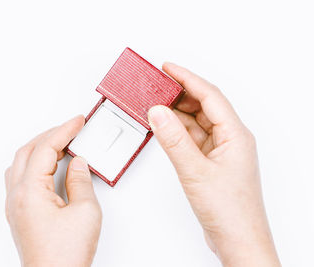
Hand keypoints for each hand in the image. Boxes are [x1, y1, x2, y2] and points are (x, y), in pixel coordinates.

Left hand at [5, 116, 101, 266]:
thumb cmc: (65, 256)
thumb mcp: (85, 212)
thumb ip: (81, 181)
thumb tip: (78, 163)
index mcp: (30, 192)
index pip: (46, 148)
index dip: (64, 130)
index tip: (78, 121)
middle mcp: (17, 196)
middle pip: (28, 151)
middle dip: (51, 135)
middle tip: (71, 128)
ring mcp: (15, 205)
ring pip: (21, 163)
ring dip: (40, 148)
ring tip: (62, 144)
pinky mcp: (19, 213)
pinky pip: (21, 177)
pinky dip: (35, 164)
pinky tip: (49, 166)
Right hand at [148, 63, 280, 266]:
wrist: (238, 241)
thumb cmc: (228, 210)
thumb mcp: (195, 171)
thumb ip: (174, 140)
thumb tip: (157, 111)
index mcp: (235, 134)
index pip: (210, 95)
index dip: (187, 78)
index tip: (167, 68)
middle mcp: (230, 139)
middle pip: (204, 105)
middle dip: (180, 93)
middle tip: (156, 85)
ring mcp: (220, 151)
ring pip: (197, 123)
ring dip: (177, 114)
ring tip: (154, 105)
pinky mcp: (211, 163)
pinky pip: (193, 139)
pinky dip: (177, 132)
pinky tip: (164, 129)